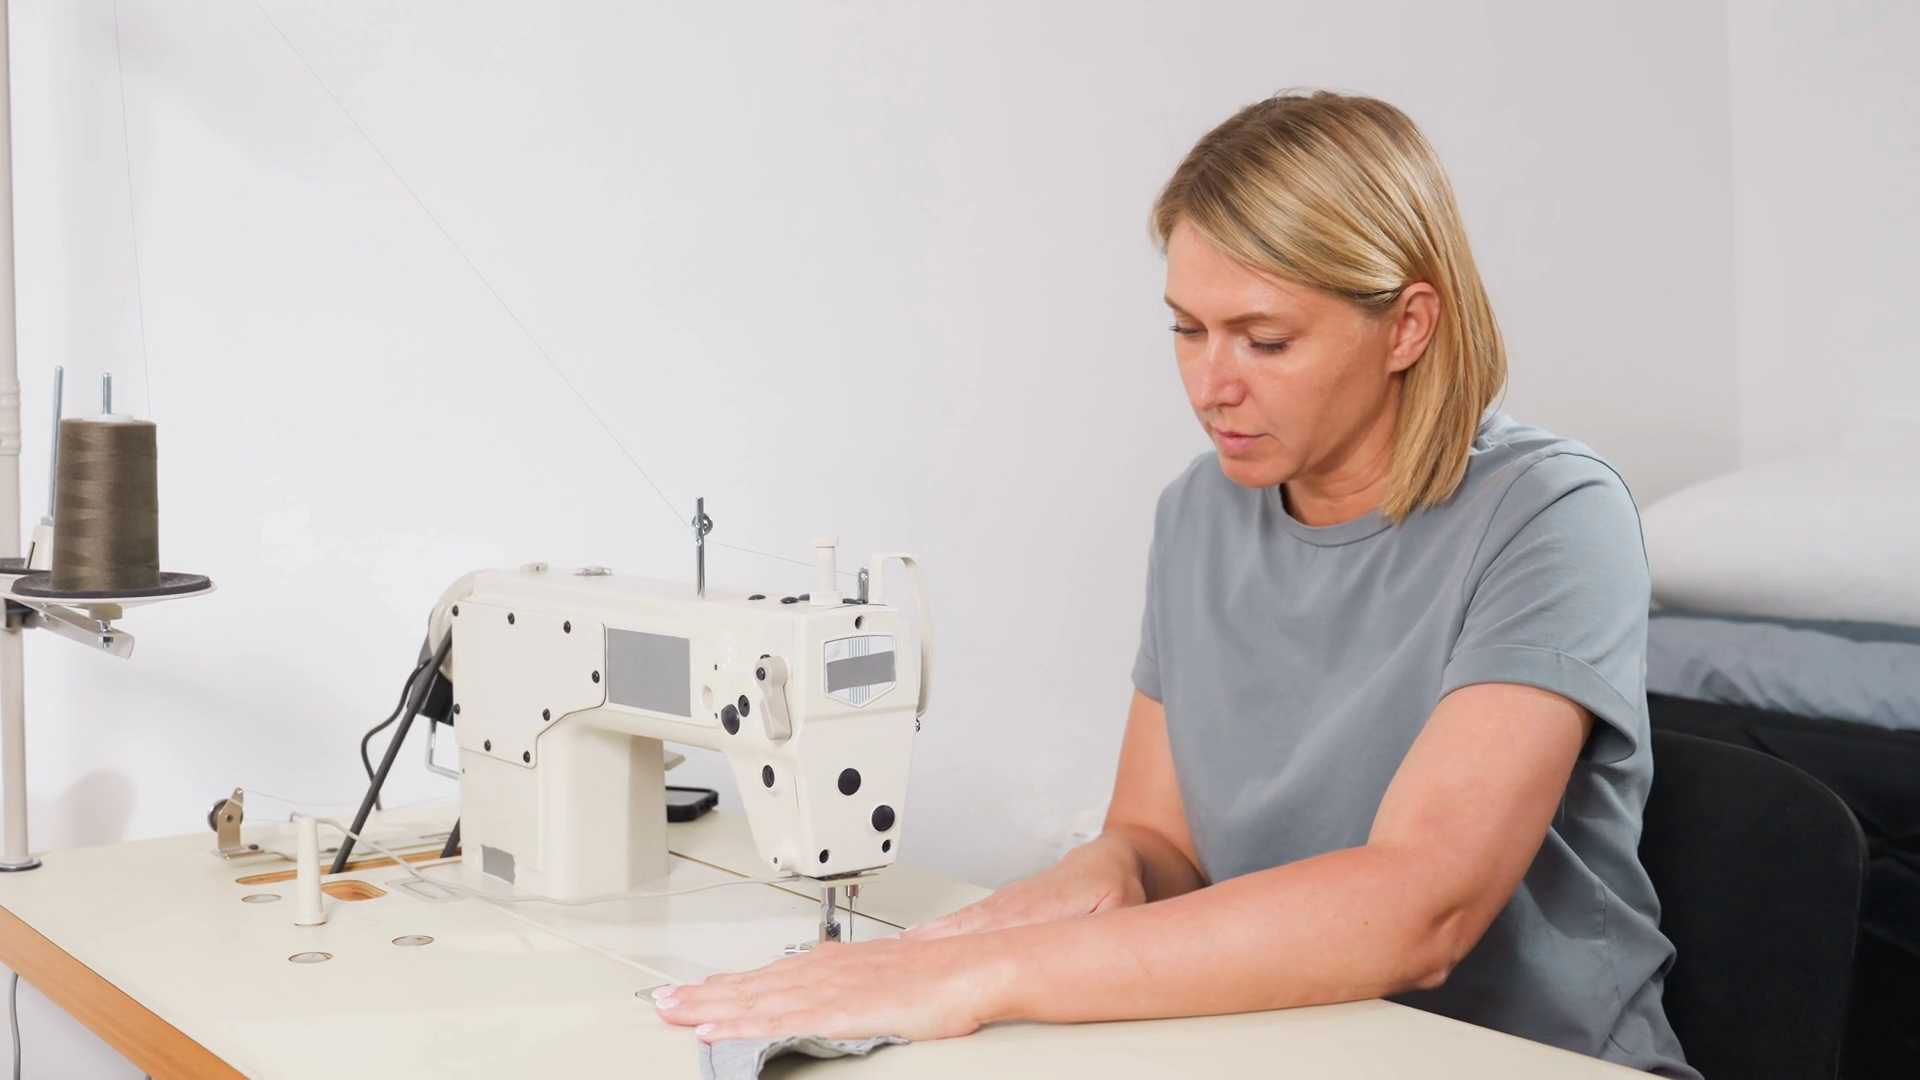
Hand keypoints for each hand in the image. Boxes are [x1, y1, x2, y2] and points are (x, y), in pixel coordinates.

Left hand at [651, 936, 1005, 1041]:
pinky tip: (716, 1029)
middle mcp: (820, 971)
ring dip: (709, 1006)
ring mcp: (825, 990)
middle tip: (662, 1001)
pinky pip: (776, 1020)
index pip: (765, 976)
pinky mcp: (835, 1012)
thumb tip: (837, 989)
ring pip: (753, 999)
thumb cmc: (938, 973)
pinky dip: (741, 1024)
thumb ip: (854, 980)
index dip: (725, 985)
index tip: (692, 990)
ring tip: (673, 1012)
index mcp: (831, 963)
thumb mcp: (886, 971)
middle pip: (749, 985)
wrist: (968, 967)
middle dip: (703, 993)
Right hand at [903, 835, 1144, 940]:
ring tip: (887, 956)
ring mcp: (998, 906)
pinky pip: (957, 921)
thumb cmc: (1114, 888)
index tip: (922, 964)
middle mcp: (1007, 908)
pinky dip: (931, 932)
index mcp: (1032, 914)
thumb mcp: (1119, 912)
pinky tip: (912, 940)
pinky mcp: (996, 907)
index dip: (955, 951)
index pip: (984, 937)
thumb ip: (1102, 934)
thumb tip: (1086, 950)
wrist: (1107, 859)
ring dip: (920, 941)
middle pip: (957, 932)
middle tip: (886, 964)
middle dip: (922, 949)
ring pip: (952, 925)